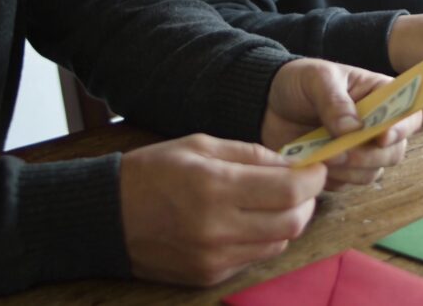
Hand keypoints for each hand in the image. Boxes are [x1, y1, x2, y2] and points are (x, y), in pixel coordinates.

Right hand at [120, 133, 325, 285]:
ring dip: (288, 221)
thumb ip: (251, 154)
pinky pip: (255, 258)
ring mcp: (214, 258)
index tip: (316, 167)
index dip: (313, 178)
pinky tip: (250, 220)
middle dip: (307, 201)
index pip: (289, 190)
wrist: (106, 216)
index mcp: (215, 187)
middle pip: (292, 223)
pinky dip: (263, 238)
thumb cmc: (152, 171)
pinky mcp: (209, 276)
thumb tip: (293, 163)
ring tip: (276, 201)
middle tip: (302, 185)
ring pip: (278, 243)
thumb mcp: (200, 145)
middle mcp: (217, 229)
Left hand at [260, 58, 421, 189]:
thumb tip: (353, 130)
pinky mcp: (340, 169)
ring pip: (372, 172)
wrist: (267, 102)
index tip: (382, 137)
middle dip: (370, 156)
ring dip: (349, 170)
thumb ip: (335, 101)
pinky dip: (332, 179)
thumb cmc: (299, 82)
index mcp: (380, 95)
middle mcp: (376, 126)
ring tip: (322, 157)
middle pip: (394, 151)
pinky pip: (346, 184)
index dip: (402, 128)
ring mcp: (359, 150)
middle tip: (341, 153)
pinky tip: (313, 163)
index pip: (409, 114)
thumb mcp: (317, 79)